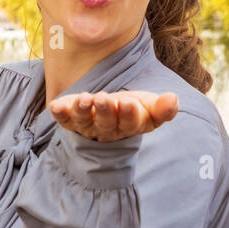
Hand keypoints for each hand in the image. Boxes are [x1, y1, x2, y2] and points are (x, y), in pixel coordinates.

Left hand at [49, 89, 178, 141]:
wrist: (110, 113)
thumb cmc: (133, 109)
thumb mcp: (150, 107)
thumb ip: (162, 107)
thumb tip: (173, 99)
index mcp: (129, 126)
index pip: (130, 123)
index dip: (129, 114)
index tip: (129, 103)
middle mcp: (106, 129)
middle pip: (106, 123)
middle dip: (105, 111)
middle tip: (104, 99)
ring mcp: (87, 125)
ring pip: (84, 121)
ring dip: (83, 110)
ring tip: (84, 99)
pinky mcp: (70, 119)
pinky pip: (63, 118)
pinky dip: (59, 113)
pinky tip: (55, 106)